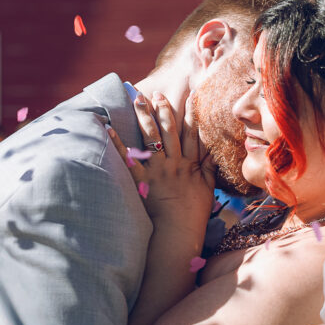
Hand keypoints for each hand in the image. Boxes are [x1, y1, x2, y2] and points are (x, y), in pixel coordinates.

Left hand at [109, 91, 215, 230]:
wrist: (180, 231)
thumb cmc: (194, 212)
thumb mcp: (209, 188)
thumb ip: (210, 167)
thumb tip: (215, 150)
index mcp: (191, 164)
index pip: (192, 133)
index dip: (193, 113)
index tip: (192, 95)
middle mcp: (174, 163)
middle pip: (170, 131)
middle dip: (164, 110)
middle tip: (159, 93)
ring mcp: (158, 170)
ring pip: (151, 138)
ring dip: (144, 117)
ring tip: (138, 99)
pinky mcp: (142, 180)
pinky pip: (128, 159)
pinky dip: (118, 144)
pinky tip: (110, 129)